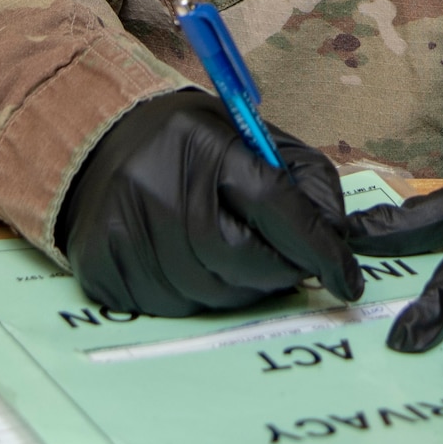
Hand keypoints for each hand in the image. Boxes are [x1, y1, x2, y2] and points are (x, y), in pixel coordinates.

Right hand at [54, 90, 364, 316]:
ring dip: (235, 286)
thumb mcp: (249, 133)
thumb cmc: (186, 142)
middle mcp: (156, 186)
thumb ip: (301, 177)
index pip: (273, 203)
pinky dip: (194, 296)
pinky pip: (172, 309)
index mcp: (201, 142)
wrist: (96, 142)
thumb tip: (336, 238)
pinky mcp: (102, 267)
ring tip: (223, 250)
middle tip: (281, 260)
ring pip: (211, 295)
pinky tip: (185, 261)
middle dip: (277, 270)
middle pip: (245, 261)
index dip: (316, 246)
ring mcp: (124, 230)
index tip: (346, 279)